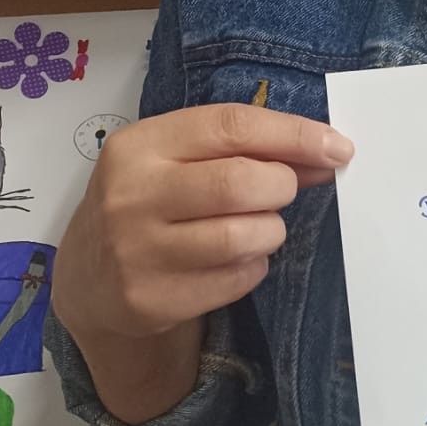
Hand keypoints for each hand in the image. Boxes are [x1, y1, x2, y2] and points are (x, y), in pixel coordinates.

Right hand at [52, 103, 351, 343]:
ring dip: (270, 231)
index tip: (337, 148)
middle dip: (281, 186)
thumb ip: (241, 150)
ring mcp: (137, 251)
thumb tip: (323, 153)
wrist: (89, 278)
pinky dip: (253, 267)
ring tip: (258, 228)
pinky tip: (236, 261)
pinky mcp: (151, 299)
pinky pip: (236, 280)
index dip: (293, 135)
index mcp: (140, 145)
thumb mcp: (176, 161)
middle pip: (239, 183)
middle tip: (281, 192)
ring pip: (242, 236)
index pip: (230, 126)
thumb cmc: (148, 204)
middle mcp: (132, 195)